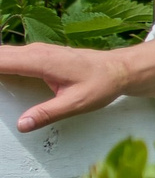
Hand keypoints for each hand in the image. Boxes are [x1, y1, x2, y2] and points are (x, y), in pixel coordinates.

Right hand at [0, 34, 154, 132]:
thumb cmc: (101, 84)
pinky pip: (7, 59)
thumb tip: (22, 125)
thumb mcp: (77, 103)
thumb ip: (48, 113)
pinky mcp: (35, 57)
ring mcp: (33, 53)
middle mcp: (33, 52)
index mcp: (39, 61)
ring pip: (0, 56)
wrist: (119, 69)